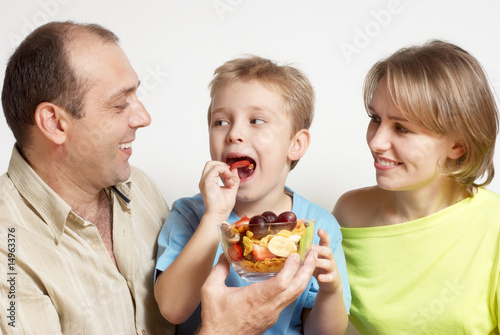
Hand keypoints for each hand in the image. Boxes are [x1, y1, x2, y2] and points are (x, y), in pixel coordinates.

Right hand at [198, 251, 316, 334]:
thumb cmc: (216, 318)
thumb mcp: (211, 290)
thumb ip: (219, 270)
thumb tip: (225, 254)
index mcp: (256, 298)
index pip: (282, 283)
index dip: (292, 268)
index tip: (296, 253)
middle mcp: (269, 306)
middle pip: (297, 288)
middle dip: (308, 269)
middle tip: (314, 252)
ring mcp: (272, 313)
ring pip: (295, 294)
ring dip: (304, 277)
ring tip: (308, 261)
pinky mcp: (272, 317)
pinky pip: (288, 299)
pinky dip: (295, 285)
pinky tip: (293, 276)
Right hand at [199, 161, 239, 219]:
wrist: (219, 215)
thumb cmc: (223, 206)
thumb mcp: (231, 188)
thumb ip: (233, 178)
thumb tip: (234, 169)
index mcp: (208, 182)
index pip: (213, 167)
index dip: (224, 168)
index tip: (232, 176)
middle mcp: (204, 180)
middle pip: (210, 163)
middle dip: (222, 165)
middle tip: (230, 174)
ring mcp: (204, 181)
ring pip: (211, 164)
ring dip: (224, 168)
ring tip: (230, 179)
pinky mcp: (207, 182)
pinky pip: (215, 169)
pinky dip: (224, 171)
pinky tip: (229, 180)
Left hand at [311, 229, 341, 293]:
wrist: (329, 281)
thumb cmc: (318, 266)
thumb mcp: (312, 256)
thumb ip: (306, 250)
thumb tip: (289, 244)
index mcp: (323, 251)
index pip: (325, 241)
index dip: (323, 235)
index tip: (319, 230)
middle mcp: (329, 258)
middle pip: (327, 251)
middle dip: (319, 249)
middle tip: (311, 248)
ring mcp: (332, 268)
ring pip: (328, 263)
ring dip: (320, 262)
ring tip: (313, 262)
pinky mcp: (333, 278)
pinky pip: (330, 277)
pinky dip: (325, 277)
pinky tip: (319, 278)